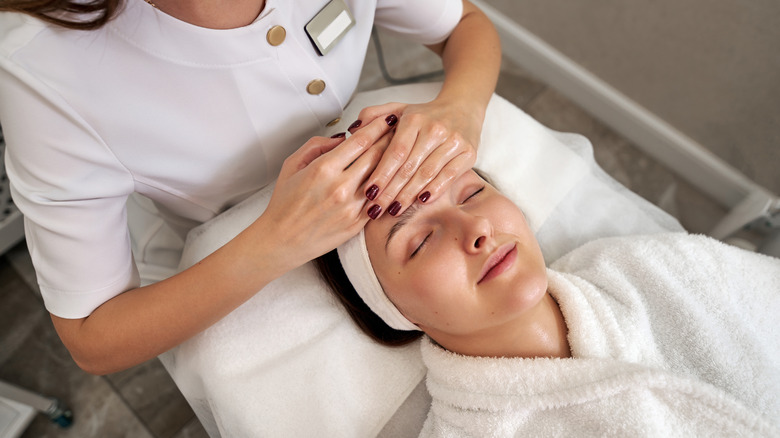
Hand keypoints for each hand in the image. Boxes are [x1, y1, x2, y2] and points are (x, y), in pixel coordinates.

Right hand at [259, 117, 394, 270]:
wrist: (282, 240)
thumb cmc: (285, 203)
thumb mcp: (292, 165)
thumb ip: (317, 145)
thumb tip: (343, 137)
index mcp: (323, 169)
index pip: (361, 141)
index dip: (378, 126)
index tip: (388, 119)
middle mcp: (340, 187)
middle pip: (378, 156)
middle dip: (391, 140)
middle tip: (400, 131)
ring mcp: (351, 207)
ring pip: (383, 179)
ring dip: (394, 164)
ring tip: (401, 153)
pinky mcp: (357, 224)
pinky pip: (380, 200)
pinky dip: (389, 188)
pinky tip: (393, 179)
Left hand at [349, 99, 480, 218]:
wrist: (463, 107)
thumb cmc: (425, 115)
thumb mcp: (399, 109)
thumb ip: (374, 116)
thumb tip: (352, 129)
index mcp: (414, 119)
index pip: (395, 152)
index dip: (381, 174)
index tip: (368, 193)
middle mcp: (435, 129)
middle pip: (409, 167)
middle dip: (390, 191)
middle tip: (376, 209)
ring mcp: (453, 141)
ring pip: (427, 174)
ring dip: (408, 195)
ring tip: (393, 210)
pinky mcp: (468, 153)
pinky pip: (449, 176)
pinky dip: (434, 190)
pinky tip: (421, 201)